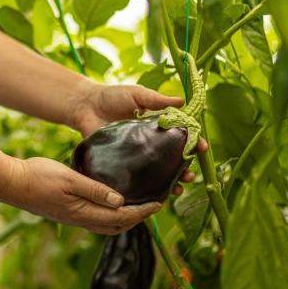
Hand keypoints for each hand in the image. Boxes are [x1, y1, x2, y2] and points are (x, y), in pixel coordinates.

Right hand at [6, 157, 161, 234]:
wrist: (11, 183)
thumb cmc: (38, 177)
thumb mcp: (70, 179)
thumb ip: (95, 190)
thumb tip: (120, 201)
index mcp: (84, 213)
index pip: (122, 217)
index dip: (142, 212)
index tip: (158, 203)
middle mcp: (80, 220)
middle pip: (117, 226)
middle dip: (137, 218)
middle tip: (152, 204)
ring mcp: (72, 218)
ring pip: (105, 225)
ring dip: (124, 218)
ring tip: (136, 204)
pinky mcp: (65, 213)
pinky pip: (94, 219)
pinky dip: (109, 214)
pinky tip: (109, 201)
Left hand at [66, 82, 208, 194]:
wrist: (84, 106)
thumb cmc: (111, 96)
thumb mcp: (136, 95)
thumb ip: (157, 100)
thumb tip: (182, 102)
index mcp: (158, 125)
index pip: (181, 136)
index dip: (194, 142)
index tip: (203, 148)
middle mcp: (150, 142)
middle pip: (173, 159)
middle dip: (185, 168)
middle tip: (190, 176)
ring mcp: (137, 155)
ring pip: (158, 172)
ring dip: (170, 182)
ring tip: (177, 189)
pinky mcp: (121, 163)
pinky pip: (136, 178)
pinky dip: (145, 187)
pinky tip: (152, 194)